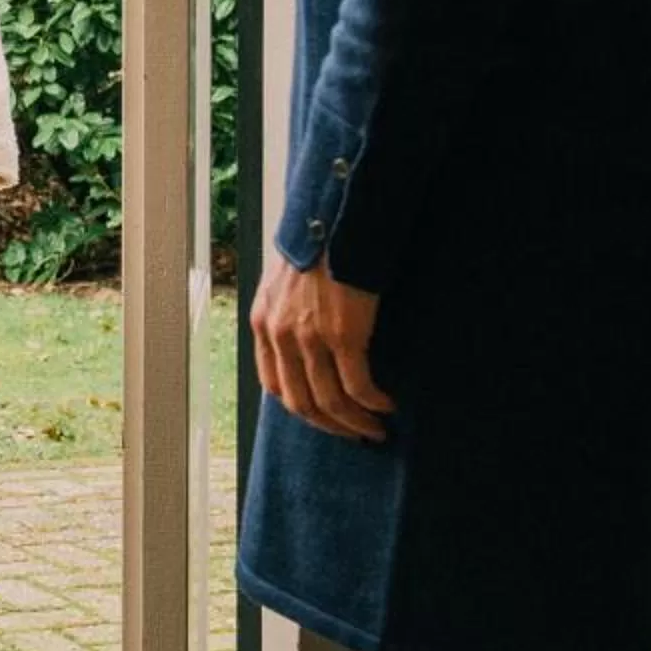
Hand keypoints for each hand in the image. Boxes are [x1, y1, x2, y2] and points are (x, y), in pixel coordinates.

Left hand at [250, 251, 393, 442]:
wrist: (334, 215)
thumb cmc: (317, 242)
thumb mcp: (284, 280)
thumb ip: (286, 312)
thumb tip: (305, 340)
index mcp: (262, 323)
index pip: (274, 386)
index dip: (301, 409)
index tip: (324, 419)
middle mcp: (280, 335)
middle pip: (300, 403)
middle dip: (330, 426)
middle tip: (354, 434)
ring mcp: (310, 337)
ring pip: (330, 401)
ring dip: (356, 423)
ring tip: (376, 429)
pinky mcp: (343, 334)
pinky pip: (358, 386)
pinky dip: (373, 403)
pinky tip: (388, 405)